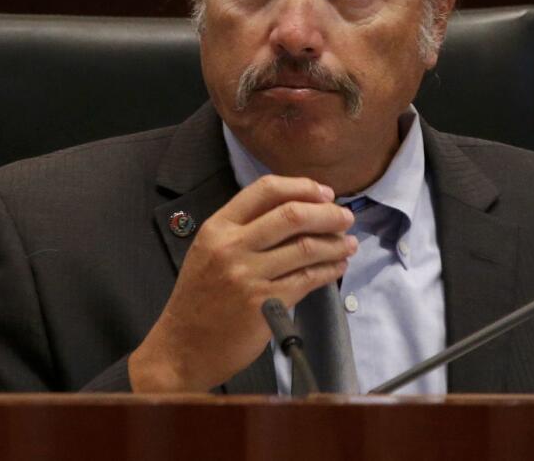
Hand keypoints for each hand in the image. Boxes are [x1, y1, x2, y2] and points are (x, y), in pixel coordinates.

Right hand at [127, 175, 356, 392]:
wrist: (183, 347)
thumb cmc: (201, 298)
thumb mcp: (209, 251)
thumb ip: (244, 229)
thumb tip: (298, 210)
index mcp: (218, 227)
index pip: (265, 190)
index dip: (302, 187)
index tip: (325, 193)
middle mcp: (232, 247)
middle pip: (292, 215)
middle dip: (328, 214)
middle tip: (346, 218)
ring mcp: (248, 276)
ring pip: (306, 247)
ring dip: (335, 243)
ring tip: (349, 244)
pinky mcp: (265, 304)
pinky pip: (308, 279)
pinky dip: (329, 270)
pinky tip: (338, 266)